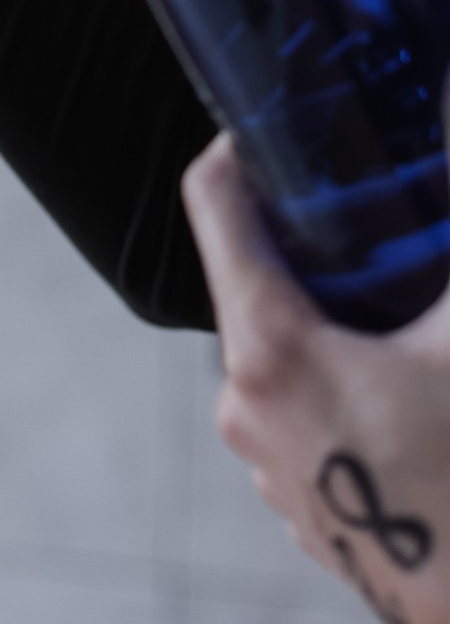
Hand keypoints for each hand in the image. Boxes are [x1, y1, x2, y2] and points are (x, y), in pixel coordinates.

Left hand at [182, 132, 449, 623]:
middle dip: (311, 232)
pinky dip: (344, 373)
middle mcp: (246, 404)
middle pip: (254, 275)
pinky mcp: (303, 504)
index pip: (216, 203)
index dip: (244, 145)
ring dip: (332, 311)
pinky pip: (305, 406)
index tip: (282, 118)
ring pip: (283, 345)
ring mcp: (269, 463)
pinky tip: (407, 374)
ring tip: (397, 290)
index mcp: (271, 348)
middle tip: (367, 197)